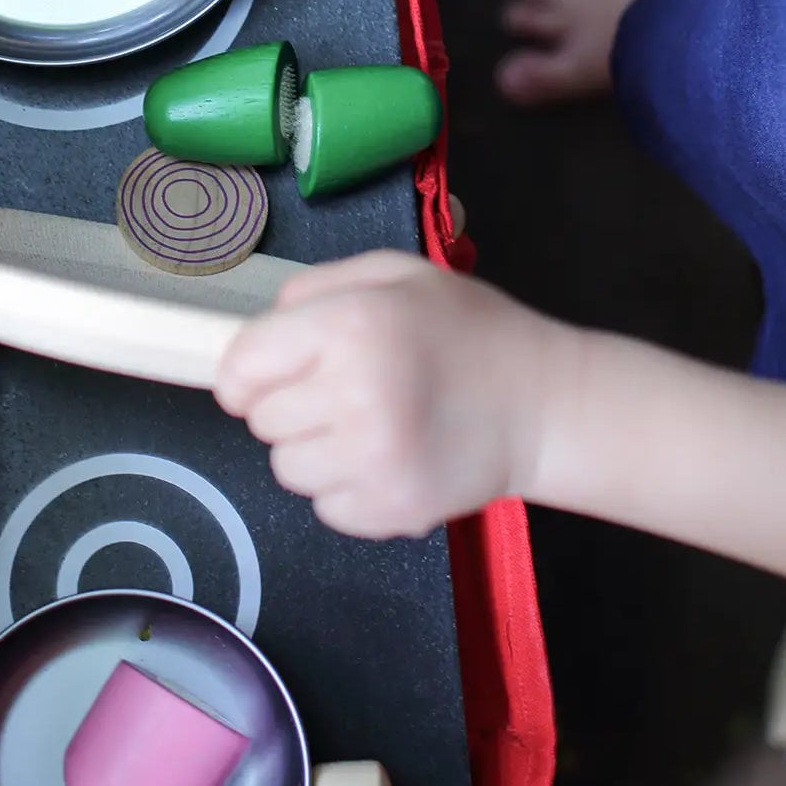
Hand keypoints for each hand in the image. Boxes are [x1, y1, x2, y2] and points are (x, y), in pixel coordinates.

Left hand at [214, 251, 554, 538]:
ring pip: (287, 469)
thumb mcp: (395, 275)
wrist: (544, 404)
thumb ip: (315, 289)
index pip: (242, 366)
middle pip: (261, 420)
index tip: (262, 378)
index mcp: (350, 325)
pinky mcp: (390, 510)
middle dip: (290, 406)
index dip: (243, 374)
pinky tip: (389, 459)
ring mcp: (374, 460)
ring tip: (370, 427)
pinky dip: (347, 489)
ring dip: (316, 451)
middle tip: (346, 392)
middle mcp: (356, 394)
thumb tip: (253, 337)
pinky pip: (325, 506)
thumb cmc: (466, 332)